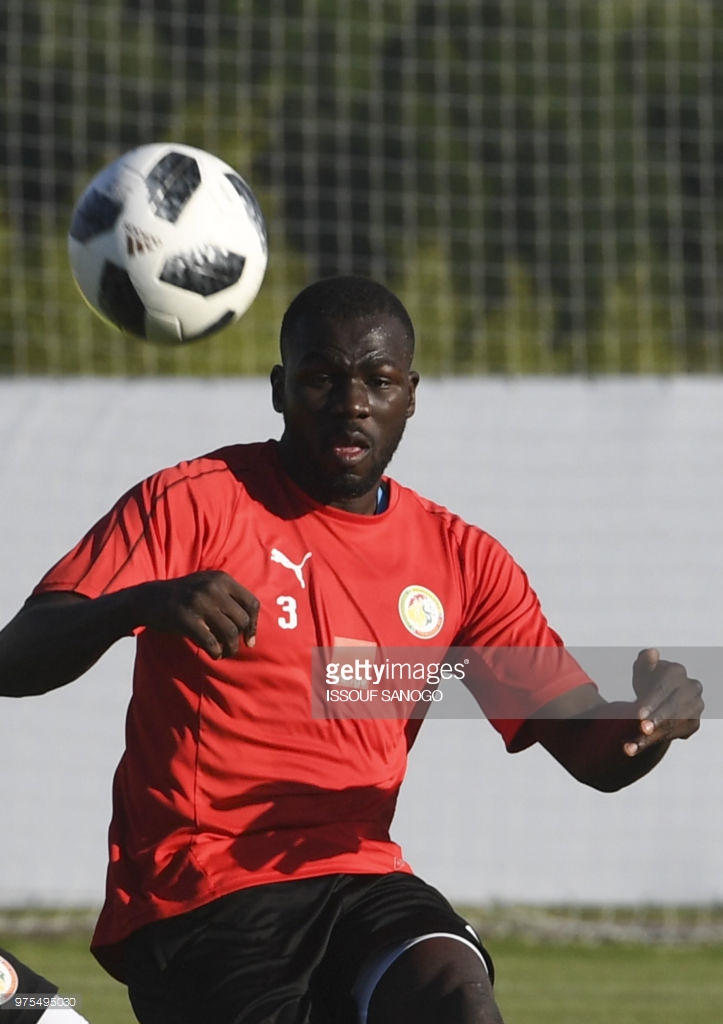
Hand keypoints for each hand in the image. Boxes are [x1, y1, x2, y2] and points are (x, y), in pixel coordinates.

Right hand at [134, 571, 259, 659]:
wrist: (148, 598)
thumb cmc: (184, 597)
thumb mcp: (208, 586)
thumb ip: (229, 599)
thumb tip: (252, 630)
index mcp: (222, 579)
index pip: (252, 603)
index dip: (254, 625)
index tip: (249, 640)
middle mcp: (212, 588)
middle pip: (242, 620)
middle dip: (240, 639)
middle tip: (232, 648)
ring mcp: (199, 602)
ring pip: (230, 632)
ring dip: (230, 648)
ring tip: (224, 652)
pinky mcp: (186, 618)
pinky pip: (211, 642)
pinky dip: (216, 652)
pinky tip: (214, 654)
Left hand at [624, 648, 703, 756]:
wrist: (657, 699)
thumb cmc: (647, 680)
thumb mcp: (642, 669)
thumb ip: (644, 660)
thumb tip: (651, 653)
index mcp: (676, 671)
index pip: (664, 688)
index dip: (651, 701)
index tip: (637, 714)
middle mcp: (692, 688)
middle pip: (672, 707)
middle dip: (656, 720)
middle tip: (641, 729)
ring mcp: (696, 706)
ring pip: (673, 724)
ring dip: (653, 737)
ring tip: (632, 745)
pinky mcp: (694, 723)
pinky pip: (674, 735)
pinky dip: (654, 743)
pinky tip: (635, 748)